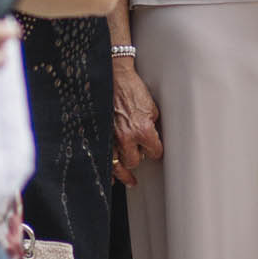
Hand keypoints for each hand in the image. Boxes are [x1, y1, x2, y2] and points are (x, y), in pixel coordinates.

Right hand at [111, 58, 164, 185]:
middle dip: (139, 158)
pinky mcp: (102, 134)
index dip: (156, 151)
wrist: (114, 78)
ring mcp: (111, 137)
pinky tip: (111, 176)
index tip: (155, 150)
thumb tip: (155, 137)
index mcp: (143, 130)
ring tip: (129, 180)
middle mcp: (126, 137)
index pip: (155, 152)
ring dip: (124, 171)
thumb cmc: (132, 88)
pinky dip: (109, 168)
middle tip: (141, 154)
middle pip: (135, 161)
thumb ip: (153, 125)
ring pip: (118, 164)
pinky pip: (104, 157)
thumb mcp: (152, 107)